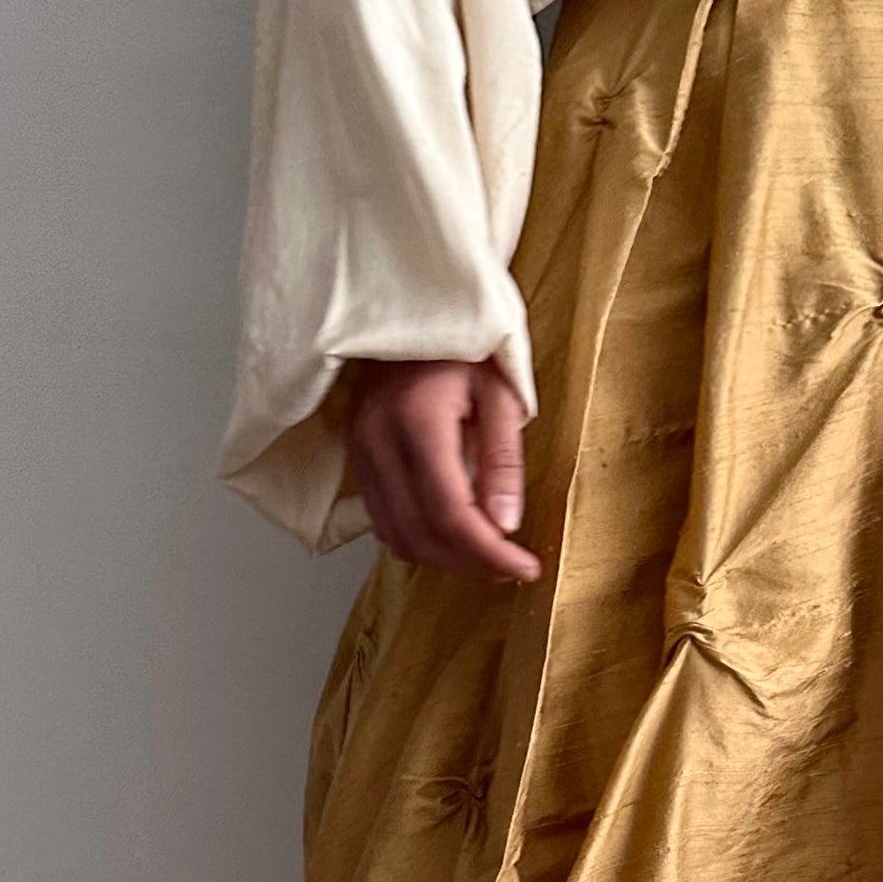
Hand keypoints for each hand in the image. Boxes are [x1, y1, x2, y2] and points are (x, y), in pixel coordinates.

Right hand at [347, 358, 541, 580]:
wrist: (409, 313)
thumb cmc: (459, 346)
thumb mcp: (500, 393)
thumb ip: (504, 461)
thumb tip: (506, 524)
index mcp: (417, 420)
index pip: (450, 513)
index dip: (489, 554)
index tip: (525, 567)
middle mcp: (378, 441)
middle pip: (422, 535)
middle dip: (471, 563)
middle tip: (511, 567)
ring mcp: (360, 453)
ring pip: (399, 539)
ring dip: (445, 559)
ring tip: (487, 556)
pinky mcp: (357, 461)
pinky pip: (384, 523)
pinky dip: (420, 542)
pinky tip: (453, 537)